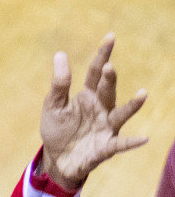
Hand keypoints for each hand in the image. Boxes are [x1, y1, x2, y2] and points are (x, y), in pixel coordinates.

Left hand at [39, 34, 147, 190]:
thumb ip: (59, 85)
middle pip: (107, 91)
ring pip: (121, 113)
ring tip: (143, 94)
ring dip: (132, 105)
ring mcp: (106, 126)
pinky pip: (122, 144)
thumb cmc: (58, 130)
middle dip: (109, 79)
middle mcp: (101, 108)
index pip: (96, 73)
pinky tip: (144, 138)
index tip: (110, 37)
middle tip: (108, 67)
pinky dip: (132, 142)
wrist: (57, 159)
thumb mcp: (53, 107)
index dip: (102, 55)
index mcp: (88, 96)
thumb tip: (60, 55)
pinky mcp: (106, 146)